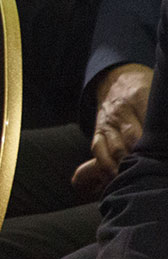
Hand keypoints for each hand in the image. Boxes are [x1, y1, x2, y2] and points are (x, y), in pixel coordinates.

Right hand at [74, 63, 153, 195]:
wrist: (116, 78)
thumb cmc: (144, 90)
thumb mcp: (156, 93)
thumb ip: (162, 116)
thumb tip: (167, 136)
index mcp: (140, 97)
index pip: (150, 126)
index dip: (157, 144)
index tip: (163, 156)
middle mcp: (121, 111)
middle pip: (133, 141)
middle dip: (144, 159)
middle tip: (154, 173)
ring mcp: (108, 122)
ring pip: (116, 150)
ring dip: (126, 167)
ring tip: (137, 180)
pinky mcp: (98, 131)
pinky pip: (99, 151)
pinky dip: (107, 166)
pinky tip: (117, 177)